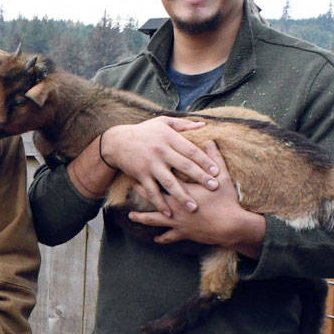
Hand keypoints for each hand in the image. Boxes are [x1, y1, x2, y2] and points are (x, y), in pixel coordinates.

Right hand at [97, 117, 220, 215]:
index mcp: (169, 138)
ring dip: (182, 196)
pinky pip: (152, 191)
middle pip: (184, 166)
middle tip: (213, 187)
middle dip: (200, 178)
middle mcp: (161, 151)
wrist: (116, 141)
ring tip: (193, 207)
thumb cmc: (143, 131)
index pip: (191, 150)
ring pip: (169, 183)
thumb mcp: (163, 122)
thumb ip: (184, 124)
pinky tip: (168, 212)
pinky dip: (159, 203)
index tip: (216, 171)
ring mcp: (150, 165)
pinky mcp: (140, 175)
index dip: (205, 161)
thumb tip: (204, 125)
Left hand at [127, 141, 265, 256]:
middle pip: (153, 196)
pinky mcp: (183, 233)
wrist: (230, 226)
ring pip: (154, 219)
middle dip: (141, 189)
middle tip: (131, 184)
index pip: (164, 177)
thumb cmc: (227, 200)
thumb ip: (214, 158)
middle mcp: (175, 205)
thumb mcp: (222, 177)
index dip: (152, 170)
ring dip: (142, 217)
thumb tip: (211, 141)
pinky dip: (162, 238)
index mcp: (183, 190)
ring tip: (131, 215)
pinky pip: (169, 236)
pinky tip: (156, 239)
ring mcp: (177, 221)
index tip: (141, 164)